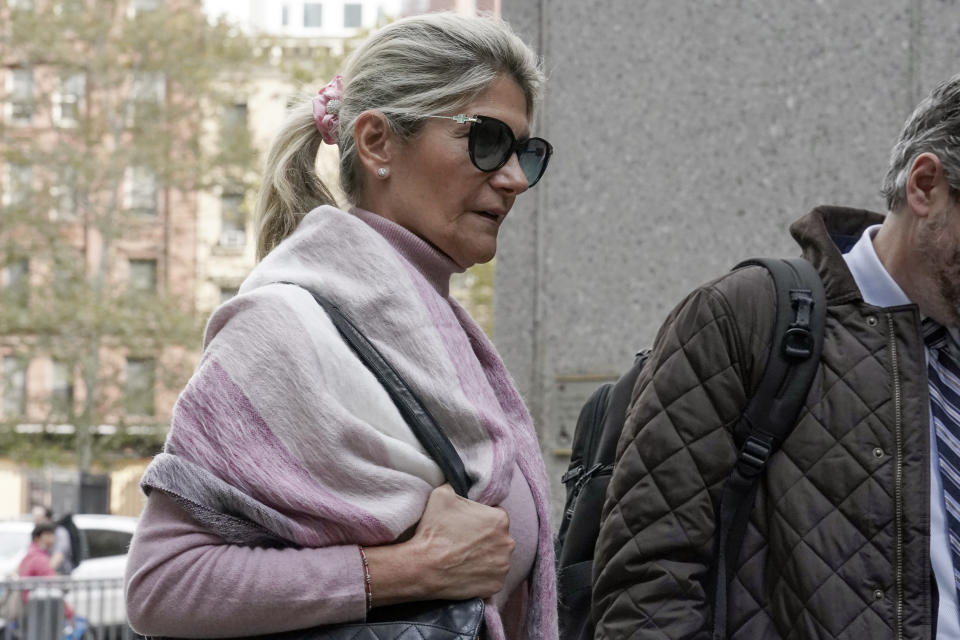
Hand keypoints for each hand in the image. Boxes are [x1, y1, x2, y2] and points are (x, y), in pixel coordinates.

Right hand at [363, 484, 514, 604]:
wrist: (424, 566)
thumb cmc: (434, 530)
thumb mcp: (442, 494)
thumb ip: (456, 485)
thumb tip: (457, 481)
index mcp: (500, 519)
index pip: (494, 515)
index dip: (479, 518)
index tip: (465, 524)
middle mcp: (508, 542)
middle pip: (498, 537)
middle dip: (485, 538)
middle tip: (463, 541)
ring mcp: (503, 567)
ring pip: (497, 557)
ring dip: (485, 557)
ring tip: (464, 557)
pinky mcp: (496, 586)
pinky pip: (492, 577)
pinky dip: (482, 575)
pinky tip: (466, 571)